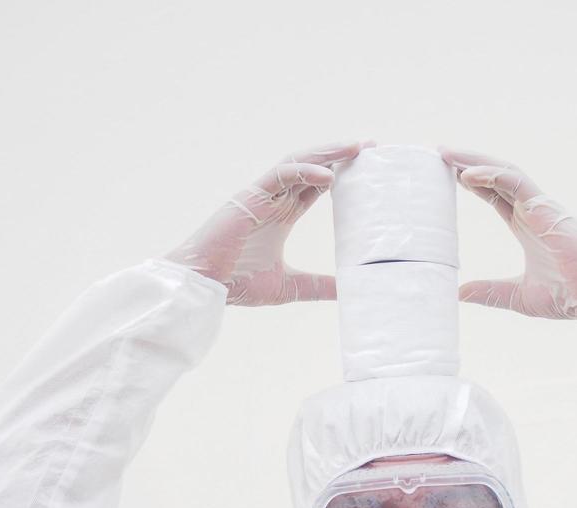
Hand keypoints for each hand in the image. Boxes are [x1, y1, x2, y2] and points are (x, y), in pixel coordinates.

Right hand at [166, 139, 373, 305]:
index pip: (316, 186)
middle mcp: (273, 200)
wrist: (206, 286)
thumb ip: (317, 286)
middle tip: (370, 146)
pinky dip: (304, 171)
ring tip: (355, 147)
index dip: (341, 173)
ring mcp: (261, 195)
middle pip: (312, 167)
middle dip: (340, 155)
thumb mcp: (290, 287)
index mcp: (282, 215)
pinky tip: (329, 175)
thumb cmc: (238, 284)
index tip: (367, 166)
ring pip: (298, 163)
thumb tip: (347, 291)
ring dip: (326, 153)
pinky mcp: (249, 197)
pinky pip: (280, 174)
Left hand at [438, 147, 576, 322]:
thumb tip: (459, 293)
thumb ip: (489, 291)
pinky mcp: (546, 208)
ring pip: (504, 172)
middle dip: (468, 163)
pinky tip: (467, 175)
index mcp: (527, 226)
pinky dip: (490, 175)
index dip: (473, 183)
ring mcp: (541, 207)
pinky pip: (514, 182)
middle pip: (496, 177)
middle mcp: (533, 211)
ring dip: (475, 161)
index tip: (449, 174)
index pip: (495, 196)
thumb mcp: (517, 296)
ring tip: (447, 155)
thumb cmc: (568, 297)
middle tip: (441, 155)